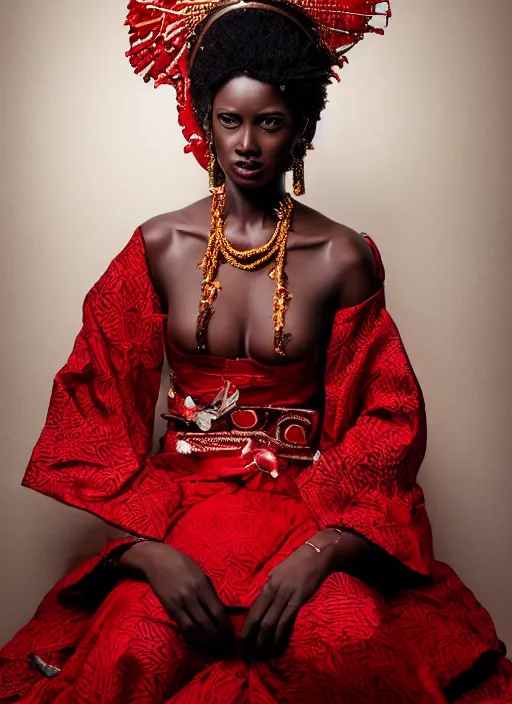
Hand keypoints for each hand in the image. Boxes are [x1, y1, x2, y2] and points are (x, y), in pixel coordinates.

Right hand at [121, 541, 234, 656]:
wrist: (157, 560)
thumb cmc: (182, 564)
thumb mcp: (201, 574)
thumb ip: (209, 592)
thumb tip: (220, 611)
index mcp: (202, 585)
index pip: (218, 611)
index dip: (226, 627)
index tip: (232, 637)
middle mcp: (191, 596)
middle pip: (208, 624)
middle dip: (218, 639)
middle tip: (226, 650)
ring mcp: (179, 604)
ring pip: (194, 629)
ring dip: (205, 642)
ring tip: (214, 651)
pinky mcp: (169, 609)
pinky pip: (182, 627)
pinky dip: (191, 637)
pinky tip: (198, 644)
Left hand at [240, 537, 334, 660]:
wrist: (316, 555)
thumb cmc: (298, 563)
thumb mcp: (278, 574)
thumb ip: (270, 589)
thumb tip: (264, 604)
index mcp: (266, 586)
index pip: (251, 612)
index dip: (244, 631)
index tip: (240, 646)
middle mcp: (272, 592)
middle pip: (257, 620)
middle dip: (250, 641)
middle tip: (247, 657)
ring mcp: (285, 596)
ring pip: (269, 623)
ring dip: (264, 642)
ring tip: (261, 657)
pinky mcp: (298, 599)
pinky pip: (286, 621)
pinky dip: (280, 635)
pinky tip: (277, 646)